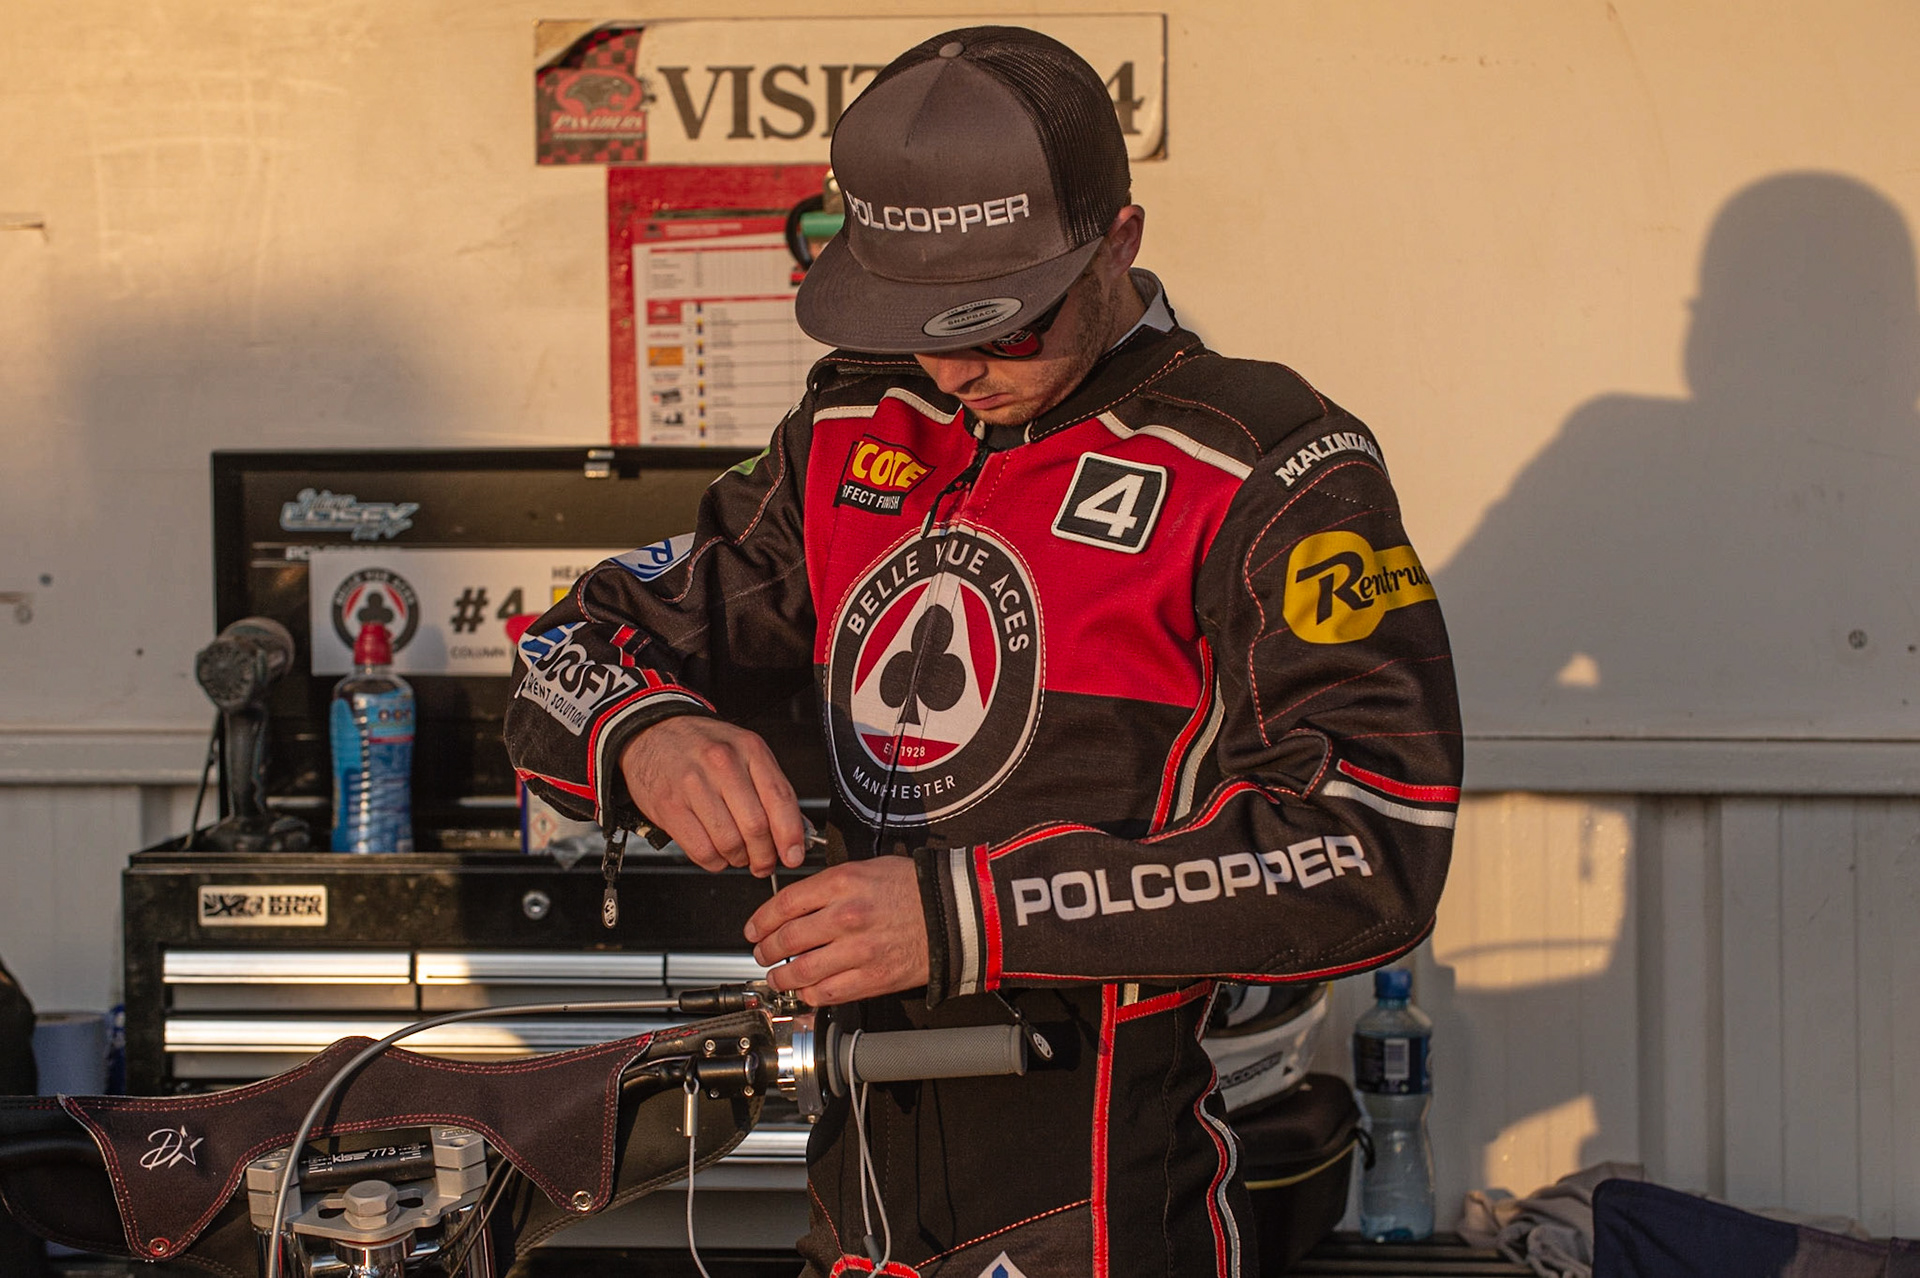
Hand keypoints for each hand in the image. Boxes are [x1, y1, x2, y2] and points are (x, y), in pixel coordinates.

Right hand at [618, 716, 805, 875]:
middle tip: (764, 863)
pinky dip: (715, 862)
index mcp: (749, 749)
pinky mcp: (670, 806)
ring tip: (738, 855)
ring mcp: (693, 785)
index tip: (794, 856)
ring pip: (729, 842)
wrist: (651, 732)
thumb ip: (771, 788)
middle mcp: (722, 764)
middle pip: (756, 826)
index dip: (791, 835)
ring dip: (739, 859)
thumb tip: (797, 830)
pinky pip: (701, 850)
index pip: (780, 799)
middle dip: (765, 856)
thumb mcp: (743, 752)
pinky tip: (716, 853)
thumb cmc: (701, 745)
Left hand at [744, 857, 929, 1004]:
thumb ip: (831, 885)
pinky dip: (808, 994)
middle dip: (766, 950)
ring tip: (776, 976)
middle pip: (786, 939)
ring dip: (781, 977)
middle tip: (761, 953)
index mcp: (842, 883)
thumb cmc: (917, 888)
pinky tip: (805, 989)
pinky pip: (827, 992)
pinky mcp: (872, 977)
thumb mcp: (868, 868)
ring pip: (800, 971)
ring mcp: (858, 950)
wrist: (957, 913)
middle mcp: (845, 916)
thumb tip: (800, 903)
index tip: (755, 929)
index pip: (784, 904)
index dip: (761, 920)